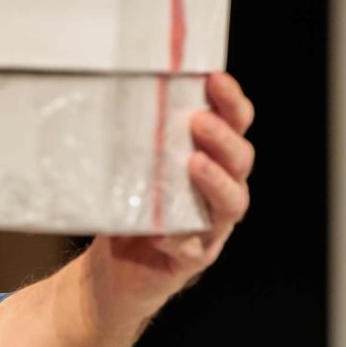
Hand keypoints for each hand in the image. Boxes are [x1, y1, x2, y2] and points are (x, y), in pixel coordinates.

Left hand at [85, 72, 255, 326]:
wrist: (113, 268)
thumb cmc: (124, 206)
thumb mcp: (127, 164)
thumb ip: (130, 136)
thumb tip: (105, 90)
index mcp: (210, 159)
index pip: (234, 125)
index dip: (231, 102)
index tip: (215, 78)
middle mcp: (220, 190)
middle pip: (240, 160)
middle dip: (224, 137)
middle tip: (199, 119)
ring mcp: (212, 227)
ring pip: (232, 202)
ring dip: (215, 180)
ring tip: (194, 162)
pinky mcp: (194, 259)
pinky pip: (195, 248)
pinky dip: (181, 238)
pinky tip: (164, 232)